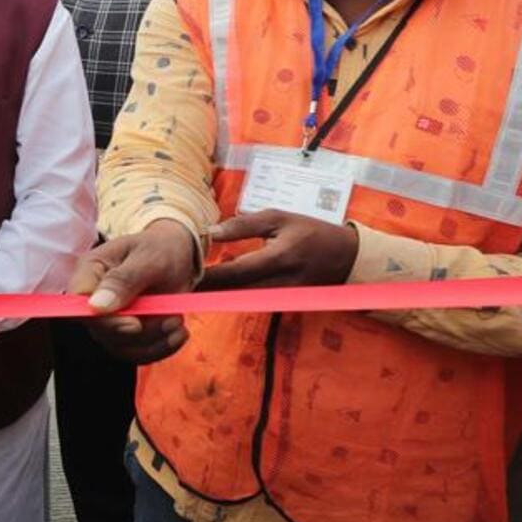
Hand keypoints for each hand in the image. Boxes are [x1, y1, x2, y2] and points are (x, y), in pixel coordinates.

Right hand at [70, 220, 197, 363]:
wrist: (177, 255)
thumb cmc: (159, 248)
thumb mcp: (148, 257)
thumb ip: (123, 279)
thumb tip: (97, 307)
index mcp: (90, 271)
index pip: (79, 302)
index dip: (103, 320)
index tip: (136, 324)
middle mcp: (93, 298)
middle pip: (101, 331)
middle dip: (140, 333)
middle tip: (172, 319)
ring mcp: (108, 319)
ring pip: (121, 347)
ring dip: (154, 341)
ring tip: (177, 321)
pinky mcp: (125, 334)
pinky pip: (137, 353)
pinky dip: (161, 348)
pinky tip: (179, 333)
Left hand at [198, 210, 358, 289]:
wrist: (344, 257)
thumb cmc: (310, 231)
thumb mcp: (279, 218)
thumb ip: (243, 225)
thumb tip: (210, 231)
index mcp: (277, 258)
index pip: (234, 271)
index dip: (208, 276)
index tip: (183, 274)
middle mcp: (277, 283)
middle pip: (232, 291)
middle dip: (205, 289)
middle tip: (177, 285)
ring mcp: (280, 297)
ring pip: (239, 299)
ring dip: (215, 294)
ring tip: (189, 287)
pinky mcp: (280, 303)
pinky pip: (250, 300)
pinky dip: (231, 295)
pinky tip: (213, 289)